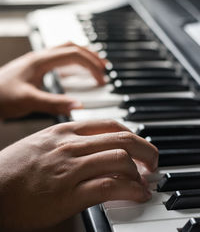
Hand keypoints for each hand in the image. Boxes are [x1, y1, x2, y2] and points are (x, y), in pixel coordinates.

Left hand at [0, 42, 105, 118]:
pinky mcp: (35, 68)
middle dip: (91, 56)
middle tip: (104, 67)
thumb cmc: (0, 96)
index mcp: (40, 61)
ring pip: (66, 50)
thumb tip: (79, 105)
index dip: (91, 65)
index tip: (101, 78)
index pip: (74, 54)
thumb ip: (54, 103)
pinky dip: (72, 63)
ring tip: (95, 66)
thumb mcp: (29, 101)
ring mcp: (37, 61)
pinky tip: (74, 73)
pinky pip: (59, 59)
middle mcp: (40, 57)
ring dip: (82, 56)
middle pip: (72, 47)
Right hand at [0, 120, 157, 230]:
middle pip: (122, 138)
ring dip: (140, 171)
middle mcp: (71, 145)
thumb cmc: (14, 168)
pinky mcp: (69, 194)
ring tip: (145, 180)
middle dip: (145, 149)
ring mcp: (71, 168)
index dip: (132, 134)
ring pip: (120, 159)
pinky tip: (137, 194)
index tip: (139, 144)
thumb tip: (91, 146)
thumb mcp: (42, 143)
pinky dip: (130, 190)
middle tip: (153, 160)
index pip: (110, 124)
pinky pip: (110, 186)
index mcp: (65, 132)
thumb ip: (67, 141)